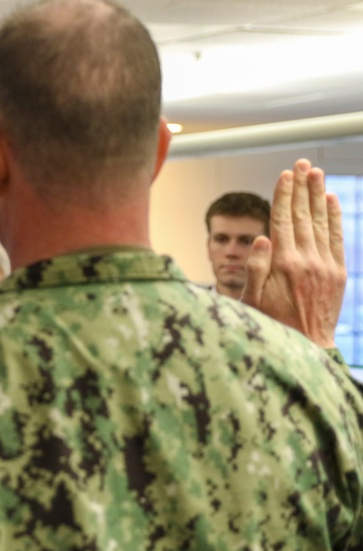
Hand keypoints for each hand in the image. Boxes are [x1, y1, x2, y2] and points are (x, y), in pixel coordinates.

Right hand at [241, 159, 345, 348]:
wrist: (305, 348)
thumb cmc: (270, 326)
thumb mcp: (251, 300)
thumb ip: (255, 269)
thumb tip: (262, 238)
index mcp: (283, 264)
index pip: (283, 220)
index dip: (284, 196)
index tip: (285, 175)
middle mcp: (307, 260)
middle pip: (304, 215)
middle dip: (302, 188)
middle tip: (302, 164)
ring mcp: (325, 266)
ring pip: (322, 222)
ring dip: (319, 195)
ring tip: (316, 174)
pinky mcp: (337, 274)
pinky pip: (337, 238)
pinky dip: (334, 217)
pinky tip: (331, 201)